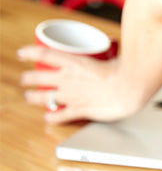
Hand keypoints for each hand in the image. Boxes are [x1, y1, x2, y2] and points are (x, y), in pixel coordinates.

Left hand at [18, 46, 143, 123]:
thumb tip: (116, 53)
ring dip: (33, 98)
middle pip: (38, 78)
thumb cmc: (127, 71)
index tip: (22, 54)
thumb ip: (111, 57)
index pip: (44, 55)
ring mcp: (71, 96)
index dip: (30, 53)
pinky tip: (48, 118)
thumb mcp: (114, 57)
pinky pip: (60, 115)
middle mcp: (68, 79)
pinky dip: (52, 117)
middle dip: (28, 78)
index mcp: (75, 62)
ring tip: (29, 97)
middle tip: (26, 79)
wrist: (131, 89)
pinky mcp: (79, 110)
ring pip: (44, 98)